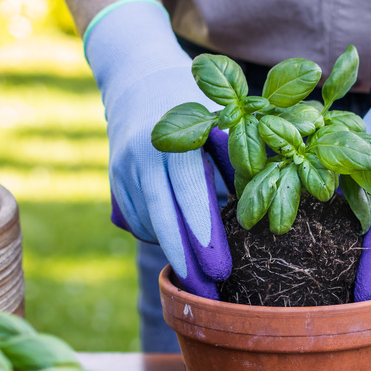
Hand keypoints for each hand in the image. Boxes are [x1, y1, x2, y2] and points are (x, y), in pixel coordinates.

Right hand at [86, 0, 231, 298]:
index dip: (204, 234)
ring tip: (200, 279)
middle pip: (162, 219)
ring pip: (149, 224)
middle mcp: (143, 155)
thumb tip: (256, 206)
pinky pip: (137, 220)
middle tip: (209, 294)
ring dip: (174, 251)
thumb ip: (238, 158)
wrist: (136, 76)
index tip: (221, 269)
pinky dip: (159, 235)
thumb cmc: (194, 100)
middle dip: (185, 261)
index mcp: (175, 137)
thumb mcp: (221, 119)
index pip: (188, 193)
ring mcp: (123, 169)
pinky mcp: (114, 181)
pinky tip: (179, 245)